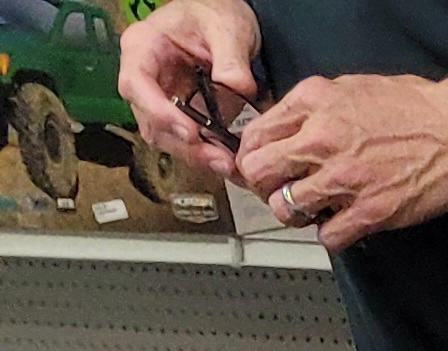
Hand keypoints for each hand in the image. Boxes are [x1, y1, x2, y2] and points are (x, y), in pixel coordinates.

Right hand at [118, 0, 263, 182]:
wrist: (226, 19)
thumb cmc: (216, 13)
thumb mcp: (226, 27)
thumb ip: (231, 58)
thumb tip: (238, 89)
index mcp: (143, 47)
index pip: (136, 85)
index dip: (158, 112)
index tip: (189, 132)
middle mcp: (145, 75)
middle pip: (149, 119)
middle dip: (183, 144)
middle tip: (219, 160)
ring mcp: (161, 96)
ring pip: (166, 136)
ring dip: (195, 155)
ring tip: (228, 166)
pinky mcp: (180, 111)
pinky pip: (186, 138)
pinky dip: (206, 153)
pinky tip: (230, 163)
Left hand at [235, 73, 447, 250]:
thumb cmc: (416, 106)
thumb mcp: (350, 87)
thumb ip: (313, 108)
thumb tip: (289, 130)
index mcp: (313, 104)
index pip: (254, 136)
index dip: (253, 156)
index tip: (265, 167)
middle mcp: (321, 140)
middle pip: (259, 174)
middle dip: (265, 187)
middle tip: (284, 191)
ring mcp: (345, 179)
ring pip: (286, 209)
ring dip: (296, 214)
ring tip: (315, 211)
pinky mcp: (372, 211)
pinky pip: (328, 237)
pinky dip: (332, 236)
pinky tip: (345, 225)